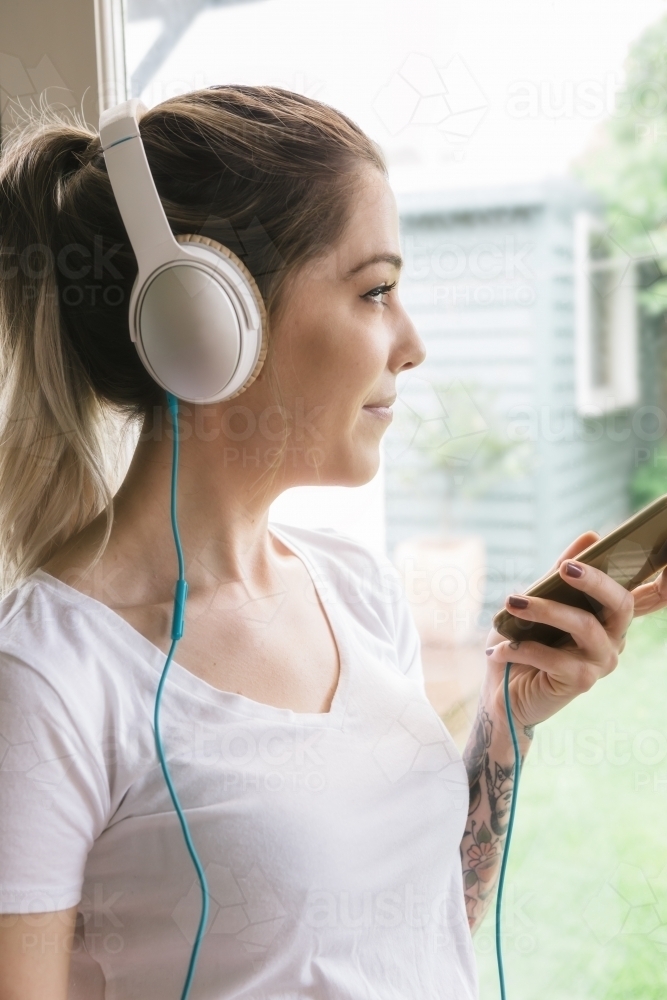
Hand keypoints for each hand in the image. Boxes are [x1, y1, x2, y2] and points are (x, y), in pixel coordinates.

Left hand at [484, 531, 633, 731]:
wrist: (500, 691)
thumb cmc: (522, 640)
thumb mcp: (537, 599)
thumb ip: (561, 573)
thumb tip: (591, 536)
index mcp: (608, 616)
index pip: (642, 593)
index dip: (653, 579)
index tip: (614, 545)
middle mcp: (614, 638)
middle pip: (620, 604)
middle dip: (594, 581)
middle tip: (564, 567)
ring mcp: (601, 662)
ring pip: (584, 626)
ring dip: (544, 610)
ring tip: (512, 603)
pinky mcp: (581, 682)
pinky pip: (554, 657)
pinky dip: (521, 647)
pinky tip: (499, 649)